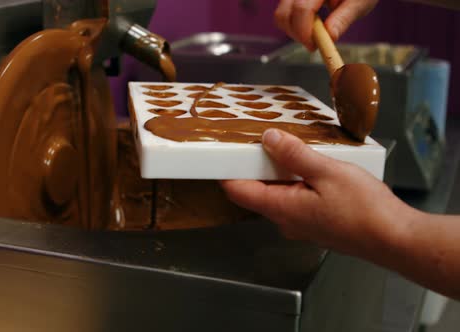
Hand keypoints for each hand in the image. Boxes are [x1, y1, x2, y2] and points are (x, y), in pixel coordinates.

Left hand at [221, 129, 413, 256]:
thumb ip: (294, 154)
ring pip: (278, 194)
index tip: (222, 150)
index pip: (238, 191)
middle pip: (256, 191)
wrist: (395, 239)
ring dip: (279, 172)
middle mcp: (285, 220)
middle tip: (259, 139)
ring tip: (287, 147)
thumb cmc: (365, 210)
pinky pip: (295, 199)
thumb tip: (269, 138)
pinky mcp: (315, 223)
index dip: (226, 170)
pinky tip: (310, 166)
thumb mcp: (327, 171)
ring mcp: (300, 224)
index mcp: (281, 208)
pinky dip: (295, 181)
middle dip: (255, 166)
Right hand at [274, 0, 378, 49]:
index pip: (302, 9)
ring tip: (314, 33)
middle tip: (314, 43)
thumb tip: (330, 36)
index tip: (313, 46)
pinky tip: (310, 25)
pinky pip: (284, 13)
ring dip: (294, 30)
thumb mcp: (358, 3)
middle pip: (284, 14)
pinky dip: (294, 24)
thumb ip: (343, 19)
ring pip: (281, 15)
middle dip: (296, 34)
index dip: (304, 32)